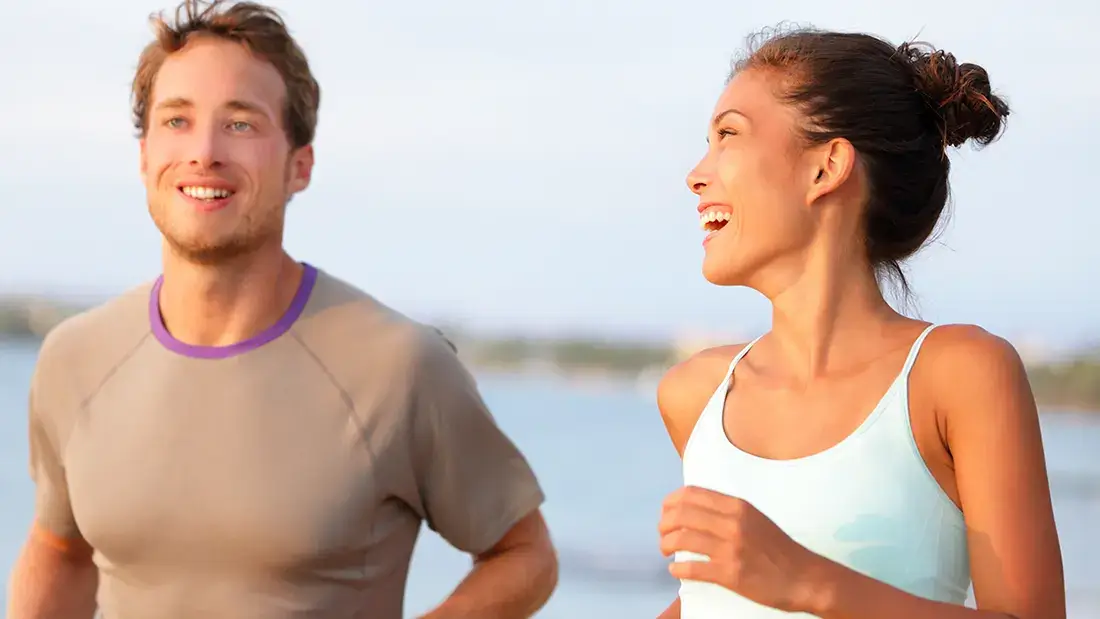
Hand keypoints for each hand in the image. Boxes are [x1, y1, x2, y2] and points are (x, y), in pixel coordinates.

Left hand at [658, 486, 826, 613]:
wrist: (804, 577)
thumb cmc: (777, 548)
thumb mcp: (753, 518)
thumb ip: (726, 511)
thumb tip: (693, 508)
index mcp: (738, 506)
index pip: (692, 494)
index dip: (671, 502)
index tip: (665, 512)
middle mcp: (733, 523)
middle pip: (682, 514)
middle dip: (664, 524)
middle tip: (663, 534)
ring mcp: (731, 549)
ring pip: (683, 539)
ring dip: (667, 545)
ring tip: (666, 551)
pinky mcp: (731, 573)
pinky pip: (692, 568)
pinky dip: (677, 569)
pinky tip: (675, 570)